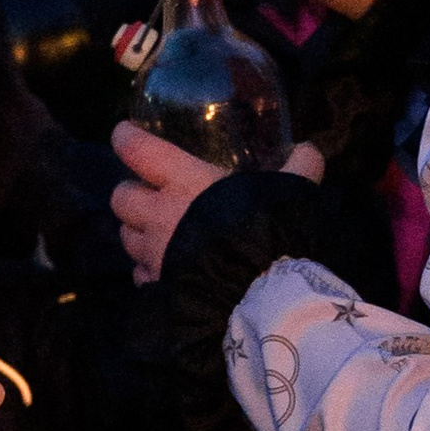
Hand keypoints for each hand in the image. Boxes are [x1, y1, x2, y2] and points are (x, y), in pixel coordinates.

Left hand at [111, 122, 323, 286]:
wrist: (258, 296)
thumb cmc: (268, 231)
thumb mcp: (290, 191)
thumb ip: (299, 167)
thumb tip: (308, 151)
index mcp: (183, 182)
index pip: (137, 150)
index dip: (127, 138)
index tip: (125, 133)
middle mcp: (158, 216)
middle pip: (121, 197)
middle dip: (131, 192)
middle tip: (150, 193)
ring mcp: (153, 255)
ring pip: (126, 237)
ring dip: (137, 231)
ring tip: (157, 233)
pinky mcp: (157, 286)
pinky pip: (141, 274)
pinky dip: (148, 269)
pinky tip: (167, 270)